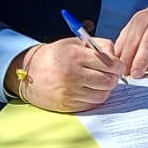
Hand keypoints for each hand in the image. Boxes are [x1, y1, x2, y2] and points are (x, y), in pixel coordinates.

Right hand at [6, 38, 124, 112]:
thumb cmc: (55, 56)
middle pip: (108, 81)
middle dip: (113, 78)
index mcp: (76, 56)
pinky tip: (87, 89)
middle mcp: (73, 74)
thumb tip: (116, 56)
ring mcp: (70, 92)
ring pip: (102, 95)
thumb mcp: (75, 43)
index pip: (110, 64)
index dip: (118, 65)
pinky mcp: (68, 105)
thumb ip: (98, 46)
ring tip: (97, 82)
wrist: (29, 72)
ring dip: (104, 89)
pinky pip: (91, 104)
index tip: (117, 66)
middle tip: (109, 75)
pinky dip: (93, 97)